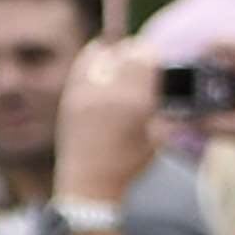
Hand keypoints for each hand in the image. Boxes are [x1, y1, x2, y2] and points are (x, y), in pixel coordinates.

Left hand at [57, 38, 161, 205]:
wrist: (87, 184)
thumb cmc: (127, 163)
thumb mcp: (157, 135)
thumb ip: (162, 103)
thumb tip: (163, 72)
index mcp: (135, 103)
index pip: (147, 56)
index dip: (154, 56)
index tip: (157, 63)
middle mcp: (109, 94)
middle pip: (128, 51)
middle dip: (138, 54)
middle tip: (142, 65)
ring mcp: (86, 93)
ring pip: (106, 52)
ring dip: (118, 53)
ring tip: (123, 65)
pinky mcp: (71, 96)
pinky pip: (86, 60)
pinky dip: (97, 55)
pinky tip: (105, 59)